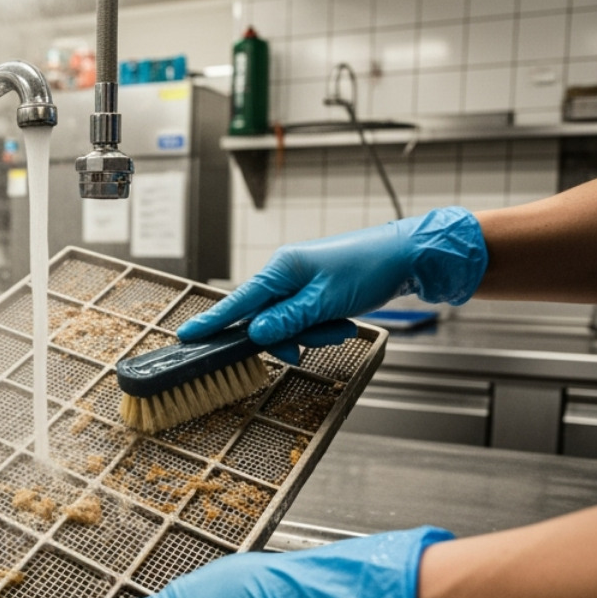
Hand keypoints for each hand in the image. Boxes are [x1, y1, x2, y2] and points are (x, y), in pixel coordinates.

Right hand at [177, 207, 487, 345]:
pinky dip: (321, 328)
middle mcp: (285, 274)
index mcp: (282, 269)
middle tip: (312, 341)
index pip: (239, 300)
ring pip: (287, 323)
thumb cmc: (369, 269)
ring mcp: (300, 283)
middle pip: (265, 318)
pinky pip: (304, 320)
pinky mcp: (314, 293)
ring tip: (340, 327)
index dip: (214, 321)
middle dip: (289, 336)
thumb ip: (288, 320)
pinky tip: (342, 324)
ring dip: (312, 333)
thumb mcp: (326, 301)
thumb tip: (256, 334)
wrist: (408, 256)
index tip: (188, 336)